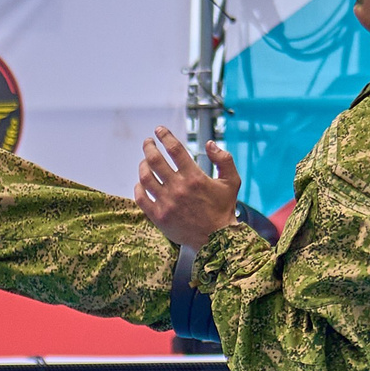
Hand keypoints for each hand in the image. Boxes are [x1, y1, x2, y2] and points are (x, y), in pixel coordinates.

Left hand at [135, 127, 241, 246]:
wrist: (216, 239)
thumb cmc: (224, 209)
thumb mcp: (231, 182)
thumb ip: (224, 160)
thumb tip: (210, 144)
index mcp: (195, 178)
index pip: (174, 149)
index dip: (165, 136)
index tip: (159, 130)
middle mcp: (178, 188)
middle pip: (155, 160)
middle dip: (149, 146)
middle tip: (148, 142)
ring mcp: (167, 203)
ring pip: (145, 177)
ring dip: (142, 165)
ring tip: (144, 161)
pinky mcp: (159, 217)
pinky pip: (141, 198)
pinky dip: (138, 187)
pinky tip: (141, 183)